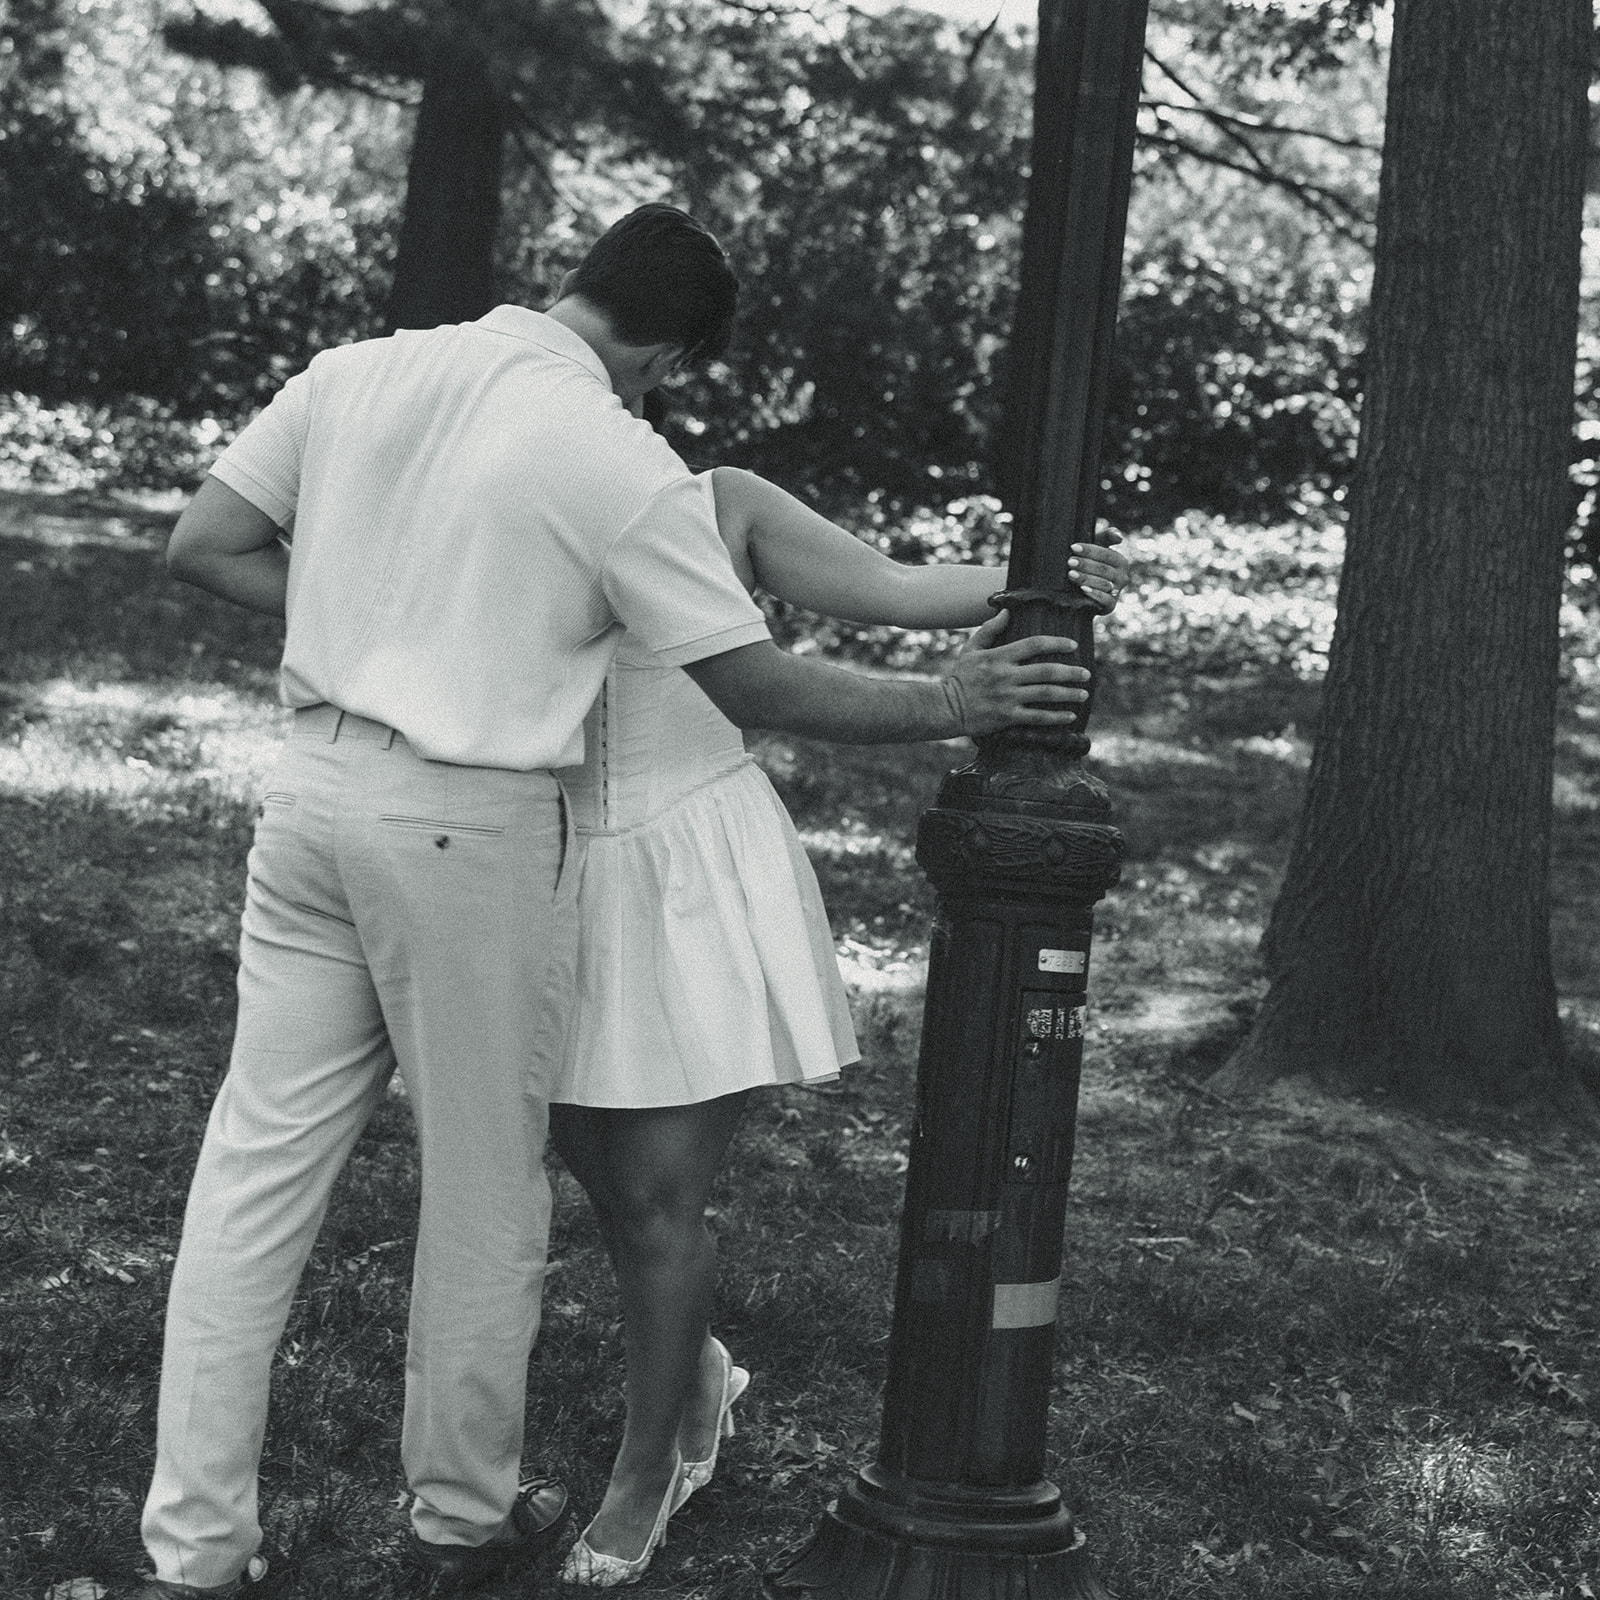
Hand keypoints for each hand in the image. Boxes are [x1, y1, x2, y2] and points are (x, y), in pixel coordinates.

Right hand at [943, 611, 1090, 735]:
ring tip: (1084, 693)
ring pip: (1046, 694)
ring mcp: (1007, 697)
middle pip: (1046, 671)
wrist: (946, 707)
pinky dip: (1056, 717)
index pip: (1034, 644)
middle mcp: (1005, 676)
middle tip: (1086, 673)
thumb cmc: (960, 677)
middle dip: (1071, 672)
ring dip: (1069, 693)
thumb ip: (989, 630)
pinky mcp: (1007, 717)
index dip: (1056, 643)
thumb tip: (1007, 612)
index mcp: (998, 657)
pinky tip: (1070, 716)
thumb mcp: (971, 649)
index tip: (1073, 646)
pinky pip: (1037, 717)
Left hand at [1067, 530, 1129, 611]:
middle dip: (1085, 565)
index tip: (1073, 547)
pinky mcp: (1110, 606)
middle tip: (1070, 561)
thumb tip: (1119, 537)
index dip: (1090, 550)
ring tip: (1071, 574)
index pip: (1107, 554)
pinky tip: (1083, 589)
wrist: (1081, 592)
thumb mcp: (1097, 548)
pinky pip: (1106, 600)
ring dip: (1087, 578)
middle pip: (1104, 569)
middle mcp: (1122, 577)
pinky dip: (1095, 594)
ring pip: (1104, 584)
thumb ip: (1107, 537)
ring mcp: (1117, 592)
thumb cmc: (1089, 563)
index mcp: (1120, 562)